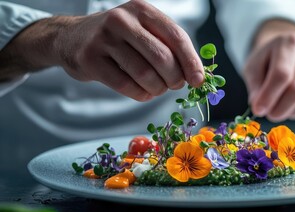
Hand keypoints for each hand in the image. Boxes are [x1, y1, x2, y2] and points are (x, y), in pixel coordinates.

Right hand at [0, 0, 203, 100]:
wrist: (72, 38)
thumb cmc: (119, 38)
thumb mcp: (143, 30)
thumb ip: (168, 46)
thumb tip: (197, 74)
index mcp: (142, 10)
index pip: (176, 36)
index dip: (191, 62)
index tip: (198, 80)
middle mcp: (122, 20)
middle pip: (162, 58)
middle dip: (174, 78)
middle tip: (175, 85)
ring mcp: (104, 39)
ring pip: (145, 74)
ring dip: (158, 89)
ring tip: (158, 88)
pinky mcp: (90, 59)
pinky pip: (126, 85)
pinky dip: (141, 94)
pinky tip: (143, 92)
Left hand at [243, 20, 294, 121]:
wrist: (290, 50)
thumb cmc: (269, 60)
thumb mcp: (253, 66)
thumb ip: (255, 85)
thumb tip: (259, 107)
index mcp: (290, 42)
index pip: (282, 74)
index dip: (269, 96)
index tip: (259, 110)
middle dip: (280, 109)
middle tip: (269, 114)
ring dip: (291, 112)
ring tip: (280, 108)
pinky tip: (294, 106)